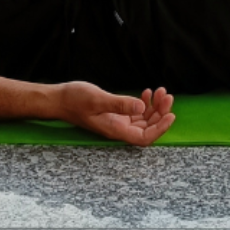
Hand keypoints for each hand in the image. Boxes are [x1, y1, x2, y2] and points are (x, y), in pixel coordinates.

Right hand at [55, 82, 174, 145]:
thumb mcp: (98, 99)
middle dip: (161, 113)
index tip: (170, 115)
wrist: (59, 99)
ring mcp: (118, 122)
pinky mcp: (116, 114)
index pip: (144, 138)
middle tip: (166, 96)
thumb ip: (119, 104)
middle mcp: (119, 129)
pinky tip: (146, 93)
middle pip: (147, 128)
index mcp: (115, 130)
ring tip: (160, 91)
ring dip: (155, 107)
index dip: (160, 129)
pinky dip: (144, 104)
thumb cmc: (74, 100)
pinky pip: (136, 113)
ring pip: (144, 119)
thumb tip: (142, 108)